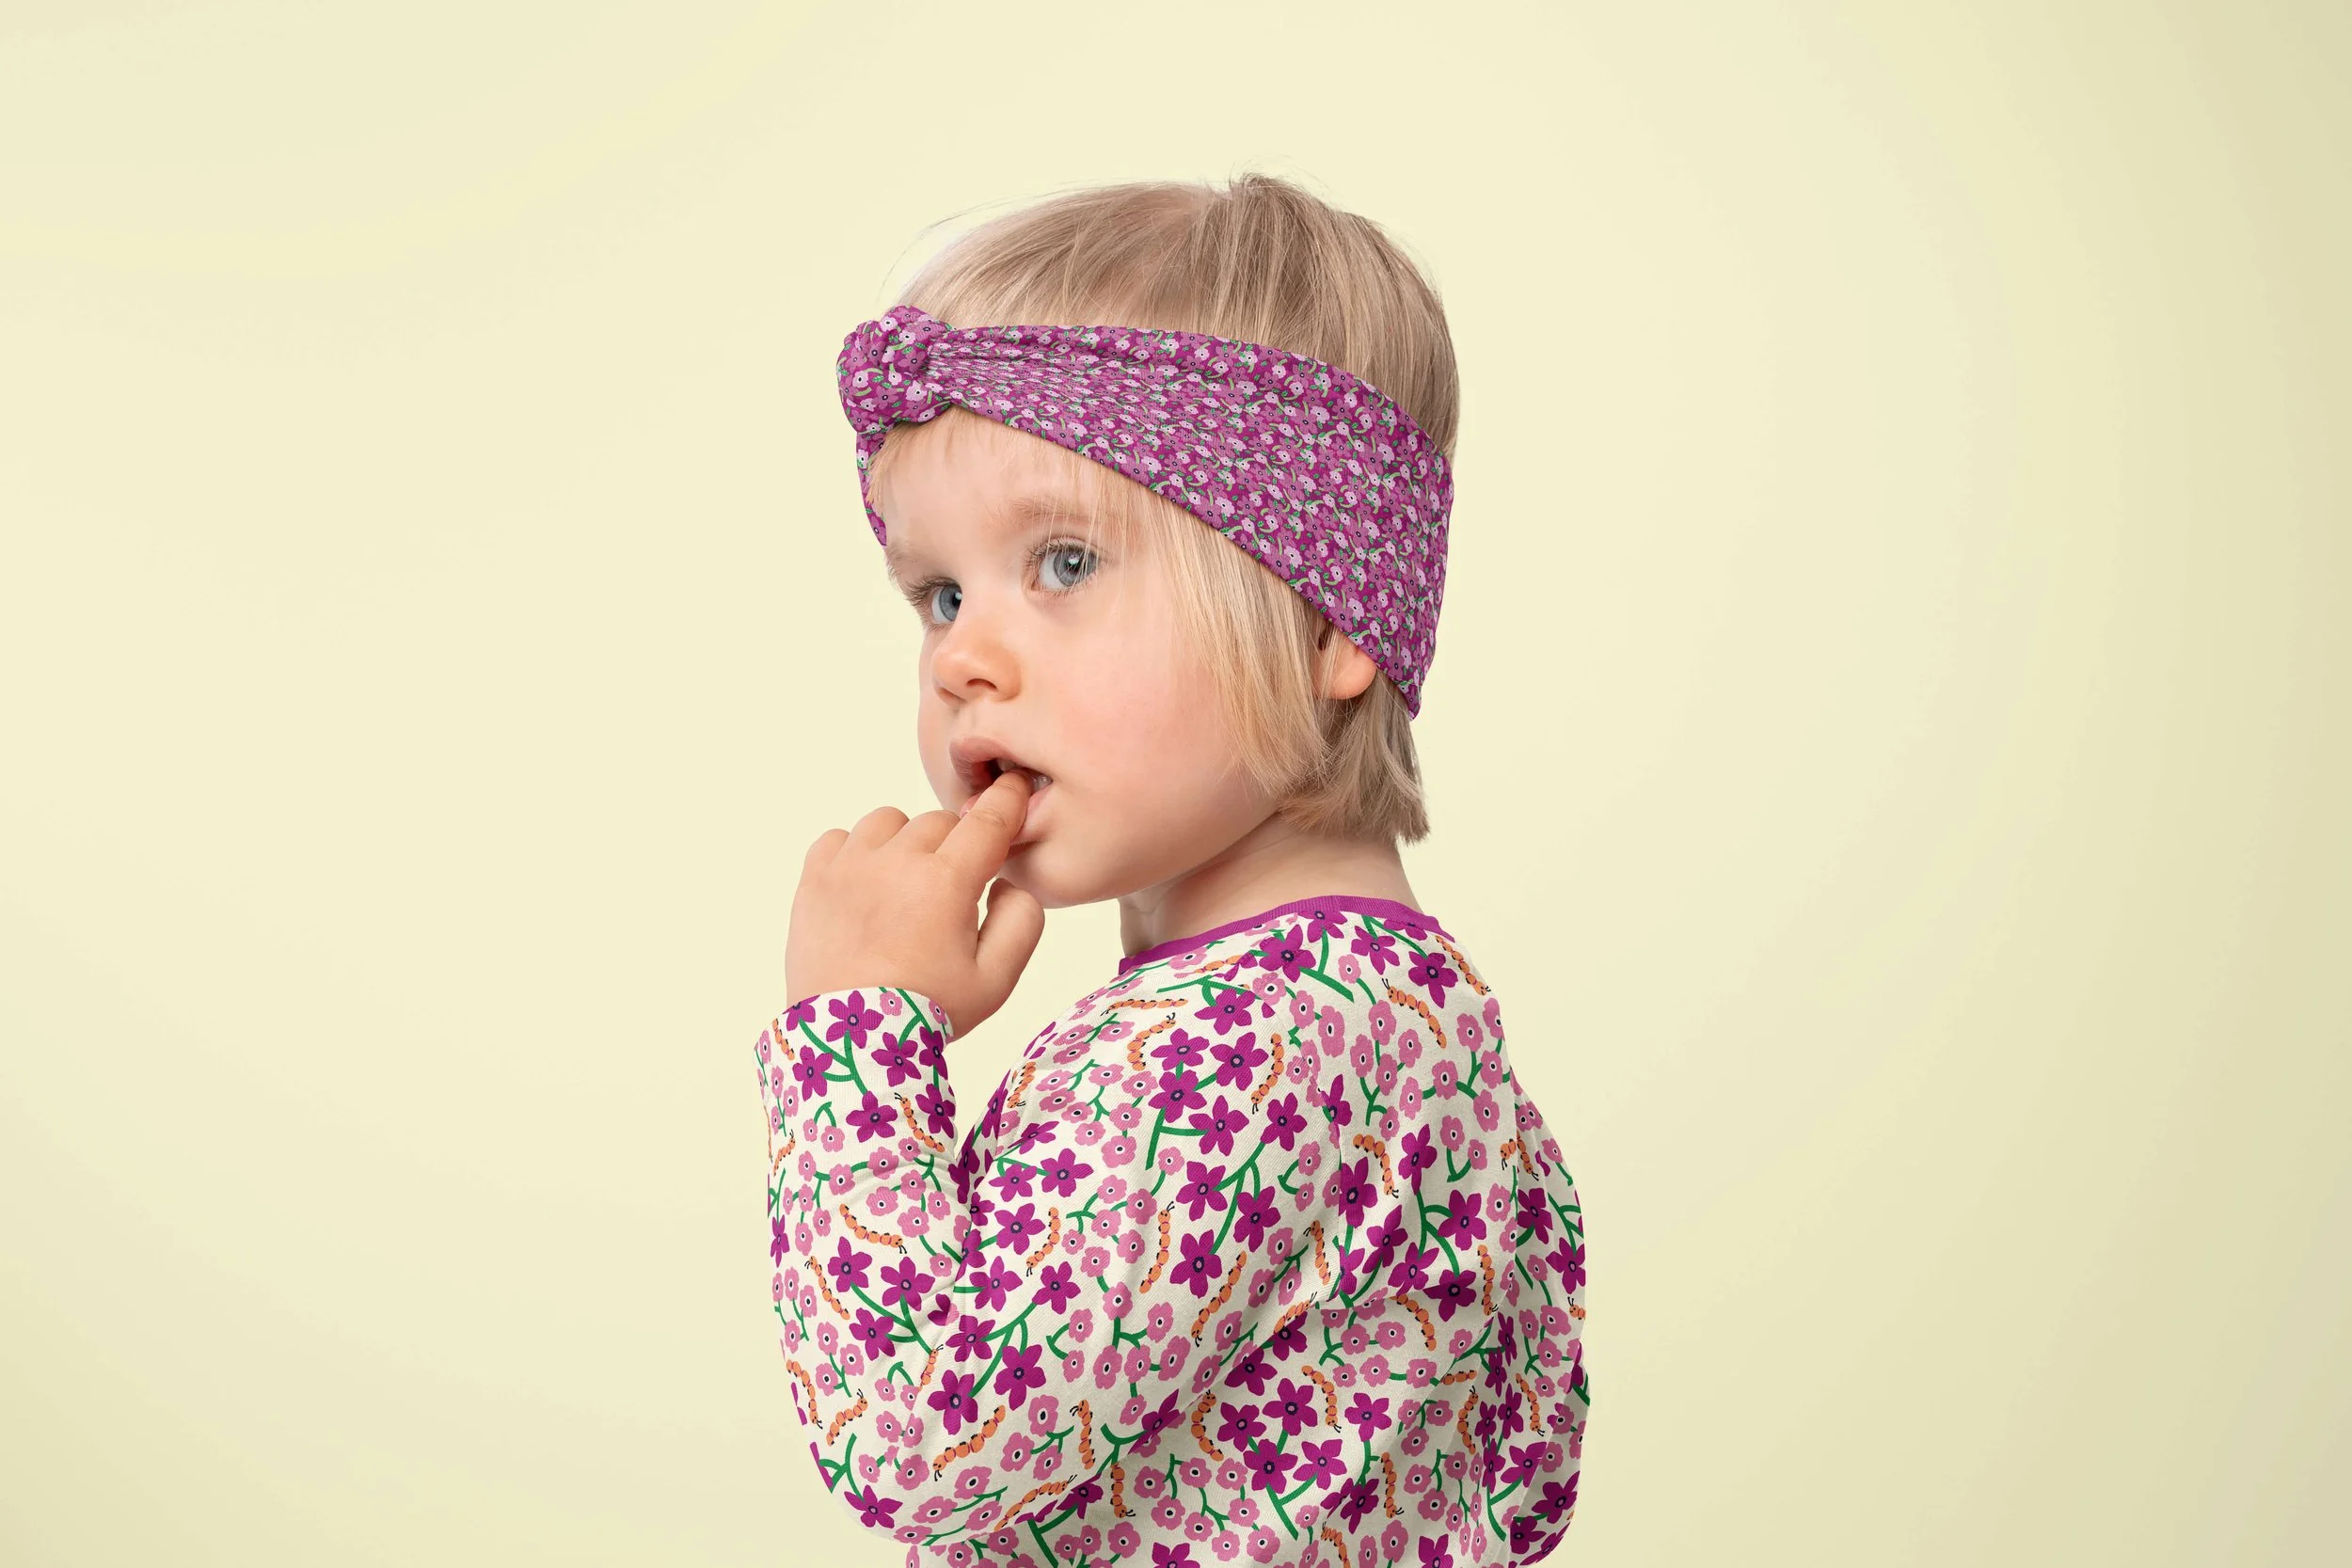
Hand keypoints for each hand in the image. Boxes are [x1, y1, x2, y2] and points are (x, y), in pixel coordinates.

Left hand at [784, 769, 1046, 1036]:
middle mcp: (896, 862)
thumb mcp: (996, 980)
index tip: (1014, 788)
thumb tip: (1007, 881)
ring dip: (905, 843)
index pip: (988, 819)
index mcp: (946, 882)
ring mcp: (849, 866)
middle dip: (955, 846)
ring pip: (889, 822)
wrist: (849, 1043)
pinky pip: (840, 838)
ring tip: (905, 886)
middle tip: (952, 889)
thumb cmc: (927, 1012)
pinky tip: (866, 888)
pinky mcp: (813, 879)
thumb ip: (1022, 922)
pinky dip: (857, 853)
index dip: (1007, 800)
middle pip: (940, 822)